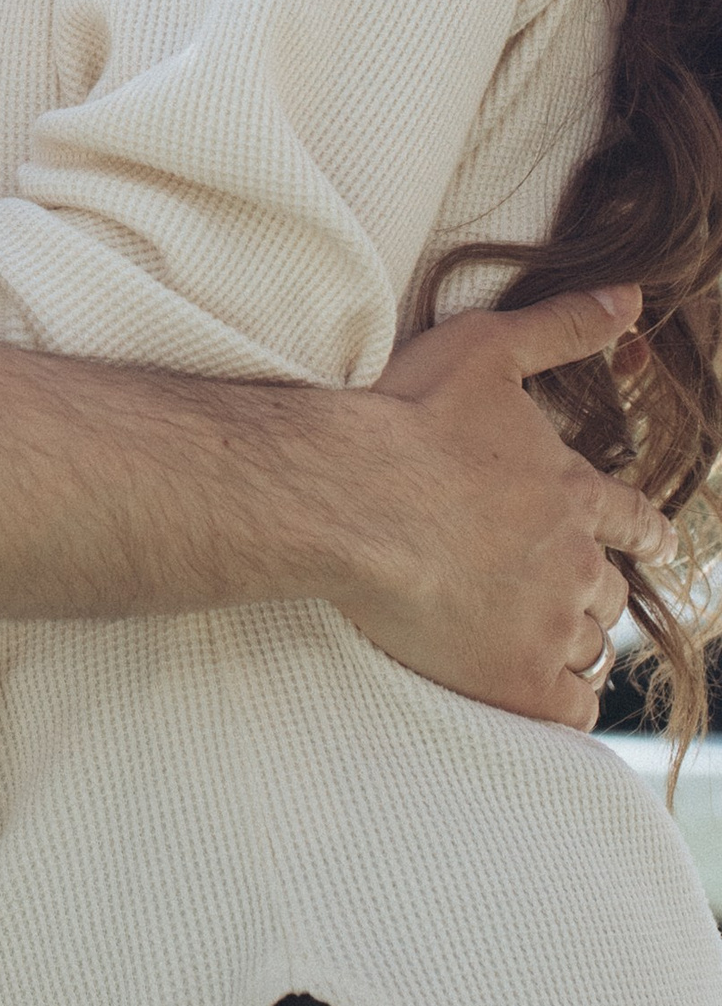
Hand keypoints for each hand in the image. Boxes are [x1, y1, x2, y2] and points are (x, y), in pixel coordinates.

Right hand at [359, 285, 670, 729]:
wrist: (351, 496)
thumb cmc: (408, 418)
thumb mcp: (488, 349)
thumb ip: (564, 327)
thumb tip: (633, 296)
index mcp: (570, 491)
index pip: (629, 517)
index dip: (643, 529)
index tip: (655, 540)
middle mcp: (572, 562)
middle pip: (606, 590)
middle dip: (594, 590)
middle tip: (574, 595)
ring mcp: (545, 625)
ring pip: (587, 647)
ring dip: (574, 642)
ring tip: (550, 645)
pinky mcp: (513, 680)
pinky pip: (566, 709)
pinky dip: (563, 704)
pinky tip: (544, 700)